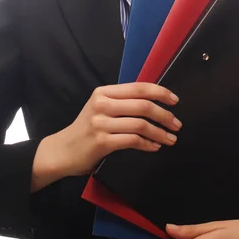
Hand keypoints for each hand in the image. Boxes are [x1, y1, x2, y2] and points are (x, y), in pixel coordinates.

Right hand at [54, 82, 181, 175]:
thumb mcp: (101, 108)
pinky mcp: (102, 142)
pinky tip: (155, 146)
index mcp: (104, 92)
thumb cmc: (86, 130)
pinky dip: (148, 144)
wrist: (62, 151)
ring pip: (140, 124)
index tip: (175, 100)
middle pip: (143, 105)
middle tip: (176, 124)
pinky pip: (133, 140)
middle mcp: (102, 104)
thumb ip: (122, 102)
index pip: (139, 88)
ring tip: (170, 138)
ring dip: (160, 132)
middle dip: (165, 115)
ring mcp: (101, 123)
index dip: (160, 92)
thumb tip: (155, 102)